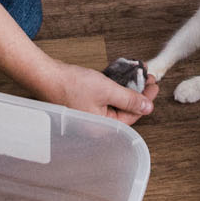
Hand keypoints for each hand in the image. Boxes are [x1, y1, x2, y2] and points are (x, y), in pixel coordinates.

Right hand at [35, 59, 156, 122]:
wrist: (45, 75)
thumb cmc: (70, 85)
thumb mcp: (107, 90)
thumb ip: (129, 100)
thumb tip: (148, 107)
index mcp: (102, 127)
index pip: (131, 116)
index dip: (145, 100)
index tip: (154, 86)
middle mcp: (96, 123)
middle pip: (124, 109)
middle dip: (138, 92)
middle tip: (148, 78)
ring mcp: (90, 112)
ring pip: (116, 101)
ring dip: (128, 87)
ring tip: (138, 74)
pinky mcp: (85, 102)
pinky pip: (106, 96)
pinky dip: (115, 86)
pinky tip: (122, 75)